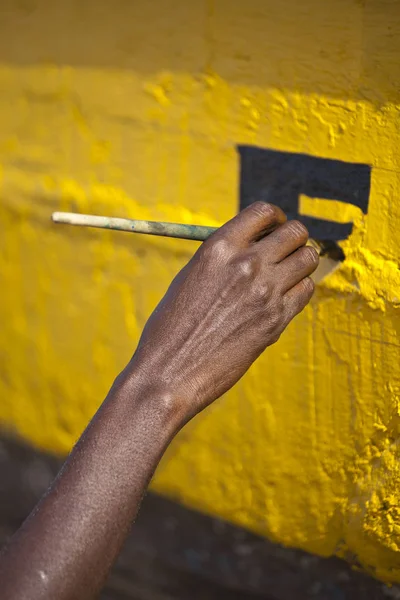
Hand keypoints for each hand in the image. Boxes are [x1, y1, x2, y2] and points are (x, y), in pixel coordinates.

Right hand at [129, 202, 318, 420]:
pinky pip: (306, 290)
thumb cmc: (171, 326)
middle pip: (296, 232)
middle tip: (283, 251)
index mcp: (219, 247)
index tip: (273, 228)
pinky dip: (299, 289)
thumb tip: (252, 245)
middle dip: (293, 237)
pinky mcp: (276, 320)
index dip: (275, 217)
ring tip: (285, 274)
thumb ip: (223, 257)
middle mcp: (246, 264)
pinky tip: (282, 297)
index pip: (263, 211)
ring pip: (308, 258)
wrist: (170, 372)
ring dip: (300, 262)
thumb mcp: (191, 277)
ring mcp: (265, 292)